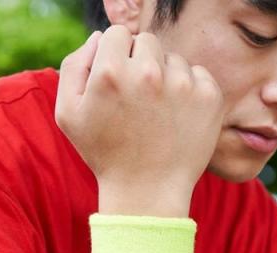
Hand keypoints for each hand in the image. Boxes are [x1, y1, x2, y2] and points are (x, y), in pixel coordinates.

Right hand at [55, 26, 224, 213]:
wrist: (147, 193)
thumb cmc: (105, 154)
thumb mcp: (68, 114)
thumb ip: (74, 66)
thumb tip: (98, 38)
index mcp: (110, 71)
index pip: (117, 34)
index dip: (115, 58)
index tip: (119, 85)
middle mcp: (148, 73)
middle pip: (146, 41)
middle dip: (141, 64)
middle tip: (138, 102)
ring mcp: (182, 84)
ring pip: (173, 59)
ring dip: (166, 79)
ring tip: (157, 115)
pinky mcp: (208, 97)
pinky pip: (198, 75)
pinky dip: (190, 92)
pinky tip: (177, 118)